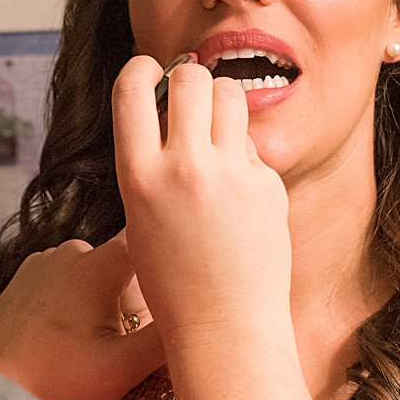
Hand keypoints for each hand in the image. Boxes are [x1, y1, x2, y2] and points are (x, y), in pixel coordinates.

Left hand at [0, 231, 165, 399]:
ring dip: (101, 301)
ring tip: (90, 344)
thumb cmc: (56, 380)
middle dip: (132, 297)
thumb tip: (204, 318)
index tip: (174, 291)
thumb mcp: (125, 366)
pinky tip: (64, 338)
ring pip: (93, 273)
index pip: (153, 241)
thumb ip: (169, 337)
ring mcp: (42, 263)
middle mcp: (70, 251)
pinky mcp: (24, 280)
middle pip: (125, 264)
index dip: (168, 265)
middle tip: (122, 340)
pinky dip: (72, 303)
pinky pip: (65, 282)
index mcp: (99, 264)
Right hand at [110, 53, 339, 399]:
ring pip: (229, 94)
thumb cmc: (174, 280)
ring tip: (214, 129)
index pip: (132, 87)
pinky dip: (243, 154)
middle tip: (187, 96)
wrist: (224, 330)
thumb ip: (151, 161)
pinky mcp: (268, 185)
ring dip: (220, 100)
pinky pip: (252, 144)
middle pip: (190, 78)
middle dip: (188, 79)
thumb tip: (169, 104)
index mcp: (138, 176)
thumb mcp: (141, 216)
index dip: (140, 69)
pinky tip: (237, 192)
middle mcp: (184, 168)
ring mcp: (232, 175)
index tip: (148, 72)